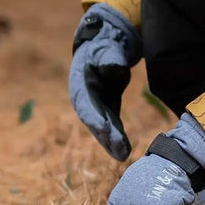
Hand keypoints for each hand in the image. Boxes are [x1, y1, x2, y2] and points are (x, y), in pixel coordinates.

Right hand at [69, 4, 143, 160]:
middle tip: (121, 151)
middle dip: (107, 137)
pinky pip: (110, 127)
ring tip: (123, 156)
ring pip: (102, 129)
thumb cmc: (103, 48)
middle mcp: (84, 101)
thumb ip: (110, 58)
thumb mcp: (106, 50)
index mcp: (80, 86)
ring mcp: (94, 108)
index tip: (107, 129)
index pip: (87, 106)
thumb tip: (115, 66)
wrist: (102, 50)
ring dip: (111, 143)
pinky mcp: (104, 111)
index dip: (96, 118)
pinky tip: (124, 152)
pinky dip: (116, 139)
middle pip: (95, 122)